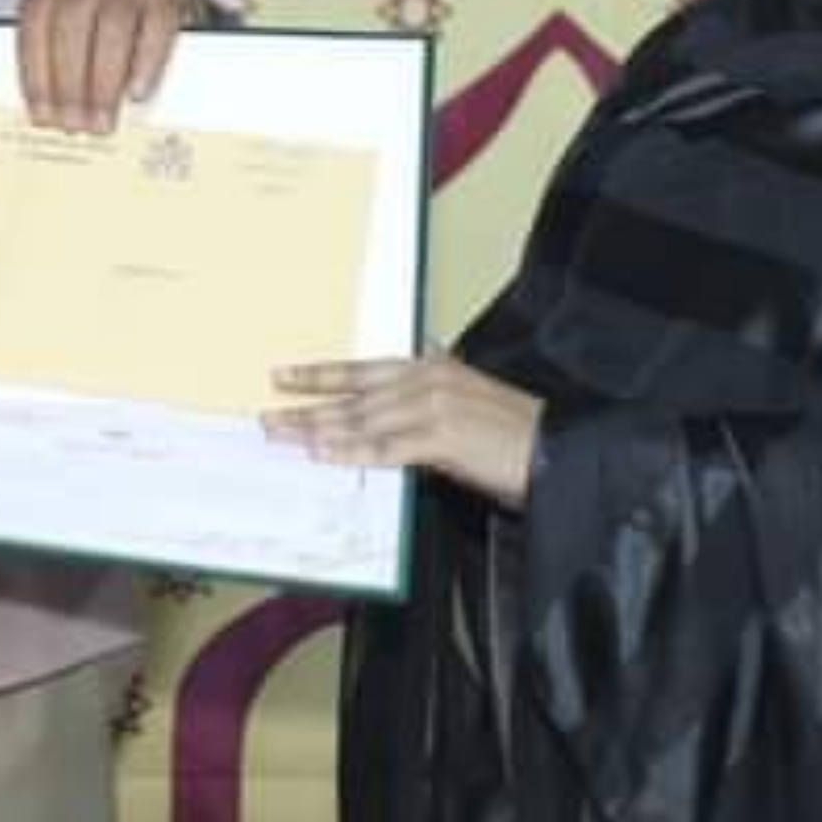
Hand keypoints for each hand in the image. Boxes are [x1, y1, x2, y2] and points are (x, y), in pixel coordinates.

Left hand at [16, 0, 197, 134]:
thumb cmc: (108, 14)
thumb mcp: (76, 21)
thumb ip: (59, 51)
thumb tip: (50, 110)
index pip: (36, 23)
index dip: (36, 74)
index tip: (42, 116)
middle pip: (71, 24)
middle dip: (69, 82)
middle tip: (75, 125)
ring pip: (112, 25)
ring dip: (103, 81)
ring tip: (103, 120)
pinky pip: (157, 26)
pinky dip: (146, 63)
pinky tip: (137, 93)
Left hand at [263, 357, 542, 511]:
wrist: (554, 449)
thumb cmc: (512, 433)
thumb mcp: (468, 398)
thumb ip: (432, 391)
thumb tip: (407, 382)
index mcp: (431, 367)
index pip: (363, 369)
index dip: (321, 374)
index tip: (284, 376)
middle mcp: (427, 379)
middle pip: (353, 395)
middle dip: (307, 407)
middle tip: (267, 416)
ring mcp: (432, 406)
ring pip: (361, 420)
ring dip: (317, 431)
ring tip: (282, 437)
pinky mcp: (441, 438)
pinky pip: (383, 448)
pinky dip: (349, 451)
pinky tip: (323, 455)